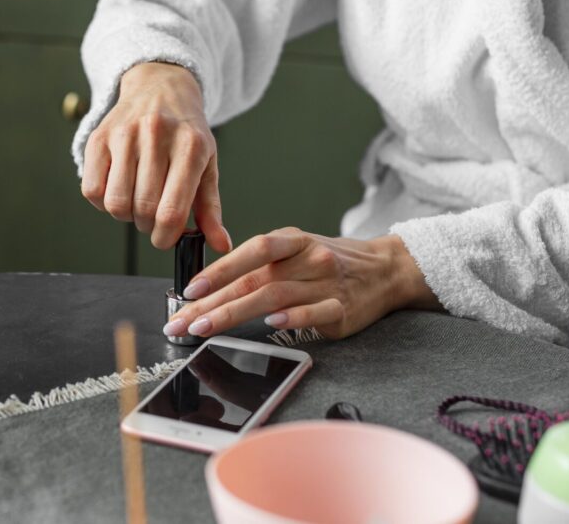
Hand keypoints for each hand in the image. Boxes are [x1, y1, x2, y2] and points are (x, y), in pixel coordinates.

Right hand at [81, 62, 231, 251]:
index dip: (166, 237)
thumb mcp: (207, 165)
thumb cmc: (186, 133)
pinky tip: (117, 190)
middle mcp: (156, 136)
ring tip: (136, 203)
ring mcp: (125, 134)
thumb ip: (211, 208)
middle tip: (153, 217)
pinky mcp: (98, 137)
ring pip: (116, 203)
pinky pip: (91, 189)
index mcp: (190, 146)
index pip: (171, 211)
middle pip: (143, 209)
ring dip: (125, 215)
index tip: (166, 238)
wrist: (161, 88)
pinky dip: (103, 202)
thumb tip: (221, 245)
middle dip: (148, 226)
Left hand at [162, 228, 438, 339]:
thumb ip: (261, 266)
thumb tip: (211, 290)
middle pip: (254, 280)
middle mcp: (307, 258)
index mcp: (293, 241)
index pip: (251, 251)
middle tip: (183, 321)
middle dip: (212, 303)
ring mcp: (326, 282)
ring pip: (275, 297)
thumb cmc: (330, 262)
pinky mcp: (342, 308)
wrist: (385, 270)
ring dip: (235, 313)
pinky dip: (292, 317)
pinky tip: (271, 324)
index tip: (190, 290)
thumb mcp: (297, 250)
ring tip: (206, 327)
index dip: (218, 269)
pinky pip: (315, 312)